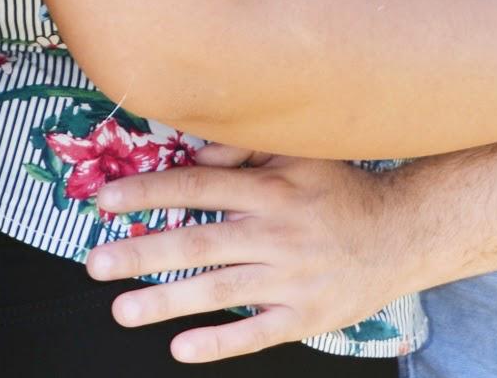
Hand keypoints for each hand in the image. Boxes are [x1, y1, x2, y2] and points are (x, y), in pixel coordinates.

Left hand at [85, 146, 404, 362]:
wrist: (400, 234)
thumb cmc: (339, 190)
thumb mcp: (300, 154)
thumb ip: (246, 149)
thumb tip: (194, 156)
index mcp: (271, 187)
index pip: (198, 187)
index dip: (150, 193)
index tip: (105, 200)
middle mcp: (276, 231)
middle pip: (200, 241)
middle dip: (145, 252)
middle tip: (96, 263)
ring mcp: (290, 277)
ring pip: (220, 290)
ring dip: (167, 300)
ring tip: (121, 310)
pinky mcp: (304, 316)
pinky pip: (256, 333)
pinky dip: (220, 342)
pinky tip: (181, 347)